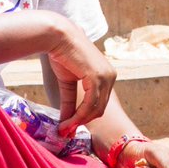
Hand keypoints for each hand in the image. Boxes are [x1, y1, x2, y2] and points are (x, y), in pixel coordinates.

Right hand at [46, 19, 115, 135]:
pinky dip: (79, 115)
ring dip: (79, 121)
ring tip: (64, 127)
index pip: (100, 103)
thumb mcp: (68, 83)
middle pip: (100, 108)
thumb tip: (65, 123)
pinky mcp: (97, 76)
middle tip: (66, 130)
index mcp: (107, 76)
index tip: (69, 127)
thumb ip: (70, 102)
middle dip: (82, 121)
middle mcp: (111, 76)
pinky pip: (90, 103)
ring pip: (95, 108)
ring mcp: (106, 76)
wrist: (57, 37)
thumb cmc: (62, 54)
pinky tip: (67, 120)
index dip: (85, 117)